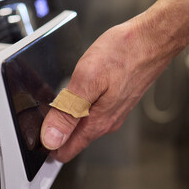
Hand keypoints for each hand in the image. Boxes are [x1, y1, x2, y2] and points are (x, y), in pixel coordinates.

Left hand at [40, 14, 174, 162]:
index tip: (35, 137)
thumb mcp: (88, 80)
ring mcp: (114, 110)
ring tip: (53, 109)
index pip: (67, 149)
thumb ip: (68, 111)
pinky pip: (94, 112)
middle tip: (39, 120)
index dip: (48, 146)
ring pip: (84, 125)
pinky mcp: (118, 99)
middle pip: (75, 139)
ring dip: (68, 120)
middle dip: (55, 134)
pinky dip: (80, 108)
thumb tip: (52, 139)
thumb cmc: (124, 53)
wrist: (153, 39)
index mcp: (97, 121)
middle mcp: (107, 120)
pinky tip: (77, 96)